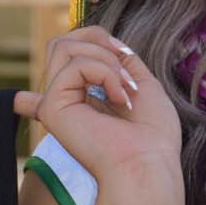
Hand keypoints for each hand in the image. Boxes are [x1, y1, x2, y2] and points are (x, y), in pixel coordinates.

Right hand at [14, 24, 182, 180]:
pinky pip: (75, 64)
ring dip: (106, 60)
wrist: (148, 165)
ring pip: (63, 47)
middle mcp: (65, 101)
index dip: (77, 47)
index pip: (62, 65)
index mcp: (84, 100)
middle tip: (126, 69)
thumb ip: (122, 61)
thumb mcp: (143, 84)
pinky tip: (119, 98)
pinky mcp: (52, 107)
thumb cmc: (153, 135)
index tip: (116, 54)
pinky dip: (105, 73)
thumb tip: (104, 42)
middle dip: (98, 39)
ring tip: (125, 89)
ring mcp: (56, 103)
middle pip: (61, 44)